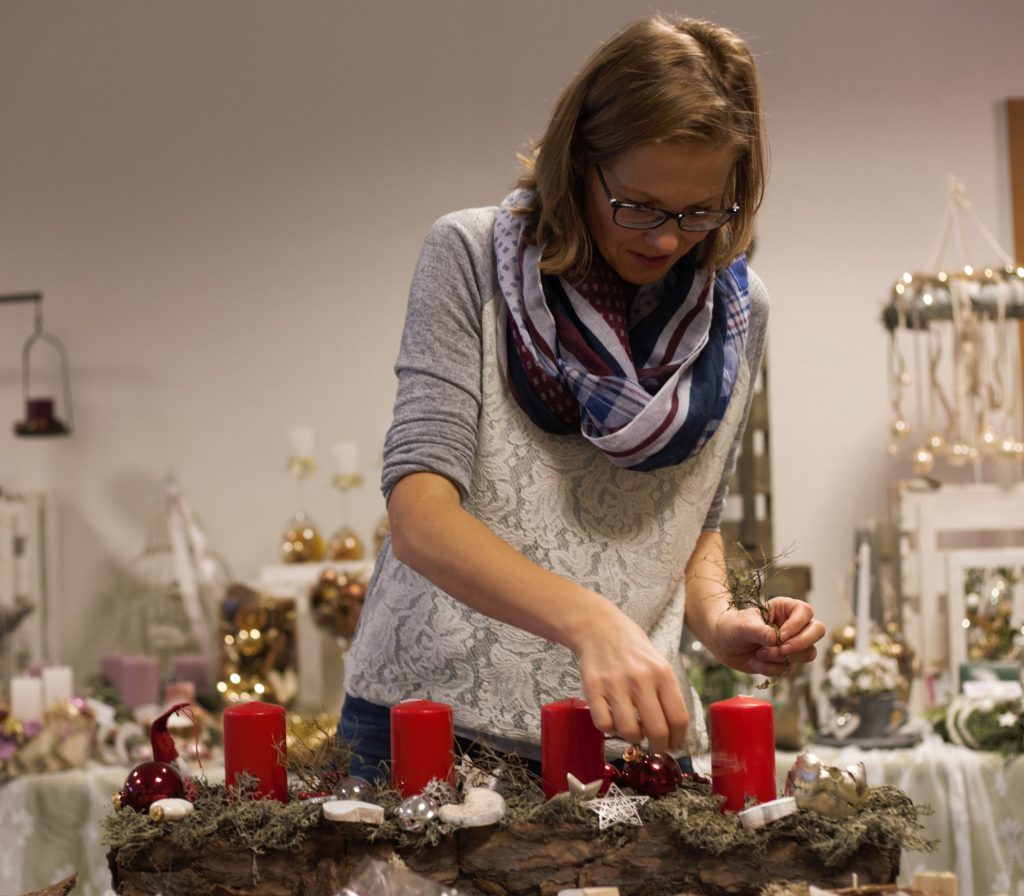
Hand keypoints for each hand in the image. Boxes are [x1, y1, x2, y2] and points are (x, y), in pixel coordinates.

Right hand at [571, 597, 689, 753]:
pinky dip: (610, 729)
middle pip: (657, 730)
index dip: (678, 739)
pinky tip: (613, 720)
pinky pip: (604, 724)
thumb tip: (676, 728)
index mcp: (662, 673)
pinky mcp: (593, 688)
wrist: (599, 627)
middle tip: (656, 746)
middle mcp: (641, 679)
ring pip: (629, 731)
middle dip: (659, 746)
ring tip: (633, 730)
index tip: (674, 744)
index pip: (679, 718)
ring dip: (633, 738)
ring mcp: (615, 684)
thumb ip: (667, 691)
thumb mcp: (659, 662)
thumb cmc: (632, 647)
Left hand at [708, 596, 824, 678]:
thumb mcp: (742, 625)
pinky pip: (788, 669)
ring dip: (782, 658)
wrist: (722, 643)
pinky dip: (770, 669)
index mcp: (785, 608)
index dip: (796, 626)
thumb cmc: (732, 627)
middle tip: (779, 649)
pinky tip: (754, 661)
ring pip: (807, 653)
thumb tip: (775, 640)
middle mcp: (793, 625)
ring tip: (759, 654)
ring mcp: (792, 644)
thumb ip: (759, 631)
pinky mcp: (786, 661)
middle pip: (817, 632)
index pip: (806, 612)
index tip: (779, 636)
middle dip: (799, 644)